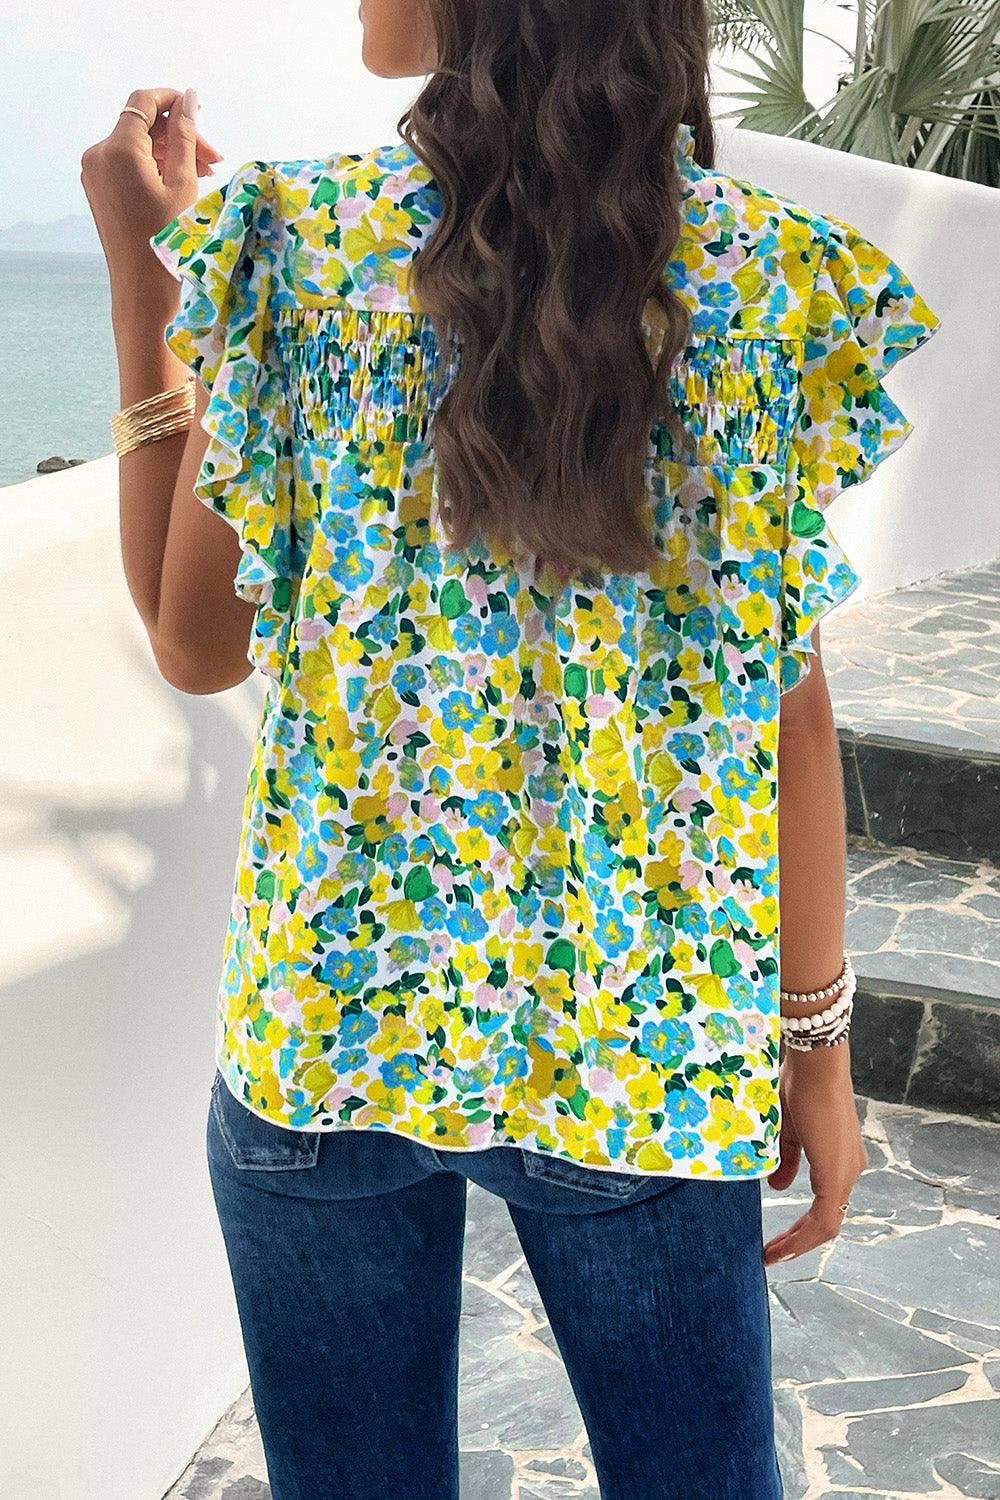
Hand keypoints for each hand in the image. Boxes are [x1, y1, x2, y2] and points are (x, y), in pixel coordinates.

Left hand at [80, 86, 222, 320]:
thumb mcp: (183, 184)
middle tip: (215, 159)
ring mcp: (95, 172)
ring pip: (138, 145)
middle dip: (179, 134)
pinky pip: (129, 164)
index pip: (143, 102)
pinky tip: (182, 181)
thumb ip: (185, 136)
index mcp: (118, 150)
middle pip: (143, 126)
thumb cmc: (168, 241)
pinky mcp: (99, 188)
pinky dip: (155, 166)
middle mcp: (99, 155)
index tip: (198, 109)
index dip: (172, 100)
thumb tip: (188, 99)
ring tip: (205, 173)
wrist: (142, 289)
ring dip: (171, 152)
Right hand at [763, 1041, 867, 1265]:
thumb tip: (779, 1186)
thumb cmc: (799, 1085)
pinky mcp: (837, 1173)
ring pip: (826, 1222)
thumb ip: (787, 1159)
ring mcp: (846, 1172)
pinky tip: (783, 1247)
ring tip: (772, 1255)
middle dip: (797, 1240)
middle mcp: (848, 1169)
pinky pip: (824, 1217)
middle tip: (771, 1254)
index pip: (824, 1205)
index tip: (776, 1241)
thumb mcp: (787, 1129)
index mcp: (838, 1158)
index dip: (801, 1227)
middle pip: (826, 1219)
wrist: (814, 1064)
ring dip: (798, 1242)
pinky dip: (803, 1236)